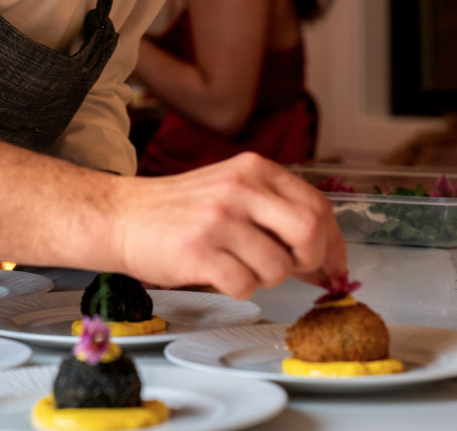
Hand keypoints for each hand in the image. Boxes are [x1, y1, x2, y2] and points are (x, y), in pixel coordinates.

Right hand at [109, 151, 346, 299]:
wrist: (123, 215)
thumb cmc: (180, 209)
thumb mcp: (232, 192)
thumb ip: (277, 216)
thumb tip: (328, 262)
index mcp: (253, 168)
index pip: (317, 205)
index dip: (333, 243)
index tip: (333, 266)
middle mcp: (239, 187)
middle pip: (310, 230)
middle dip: (310, 260)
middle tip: (293, 268)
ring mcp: (219, 218)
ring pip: (278, 268)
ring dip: (264, 277)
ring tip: (236, 262)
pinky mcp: (199, 250)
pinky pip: (245, 286)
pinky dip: (237, 288)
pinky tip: (216, 271)